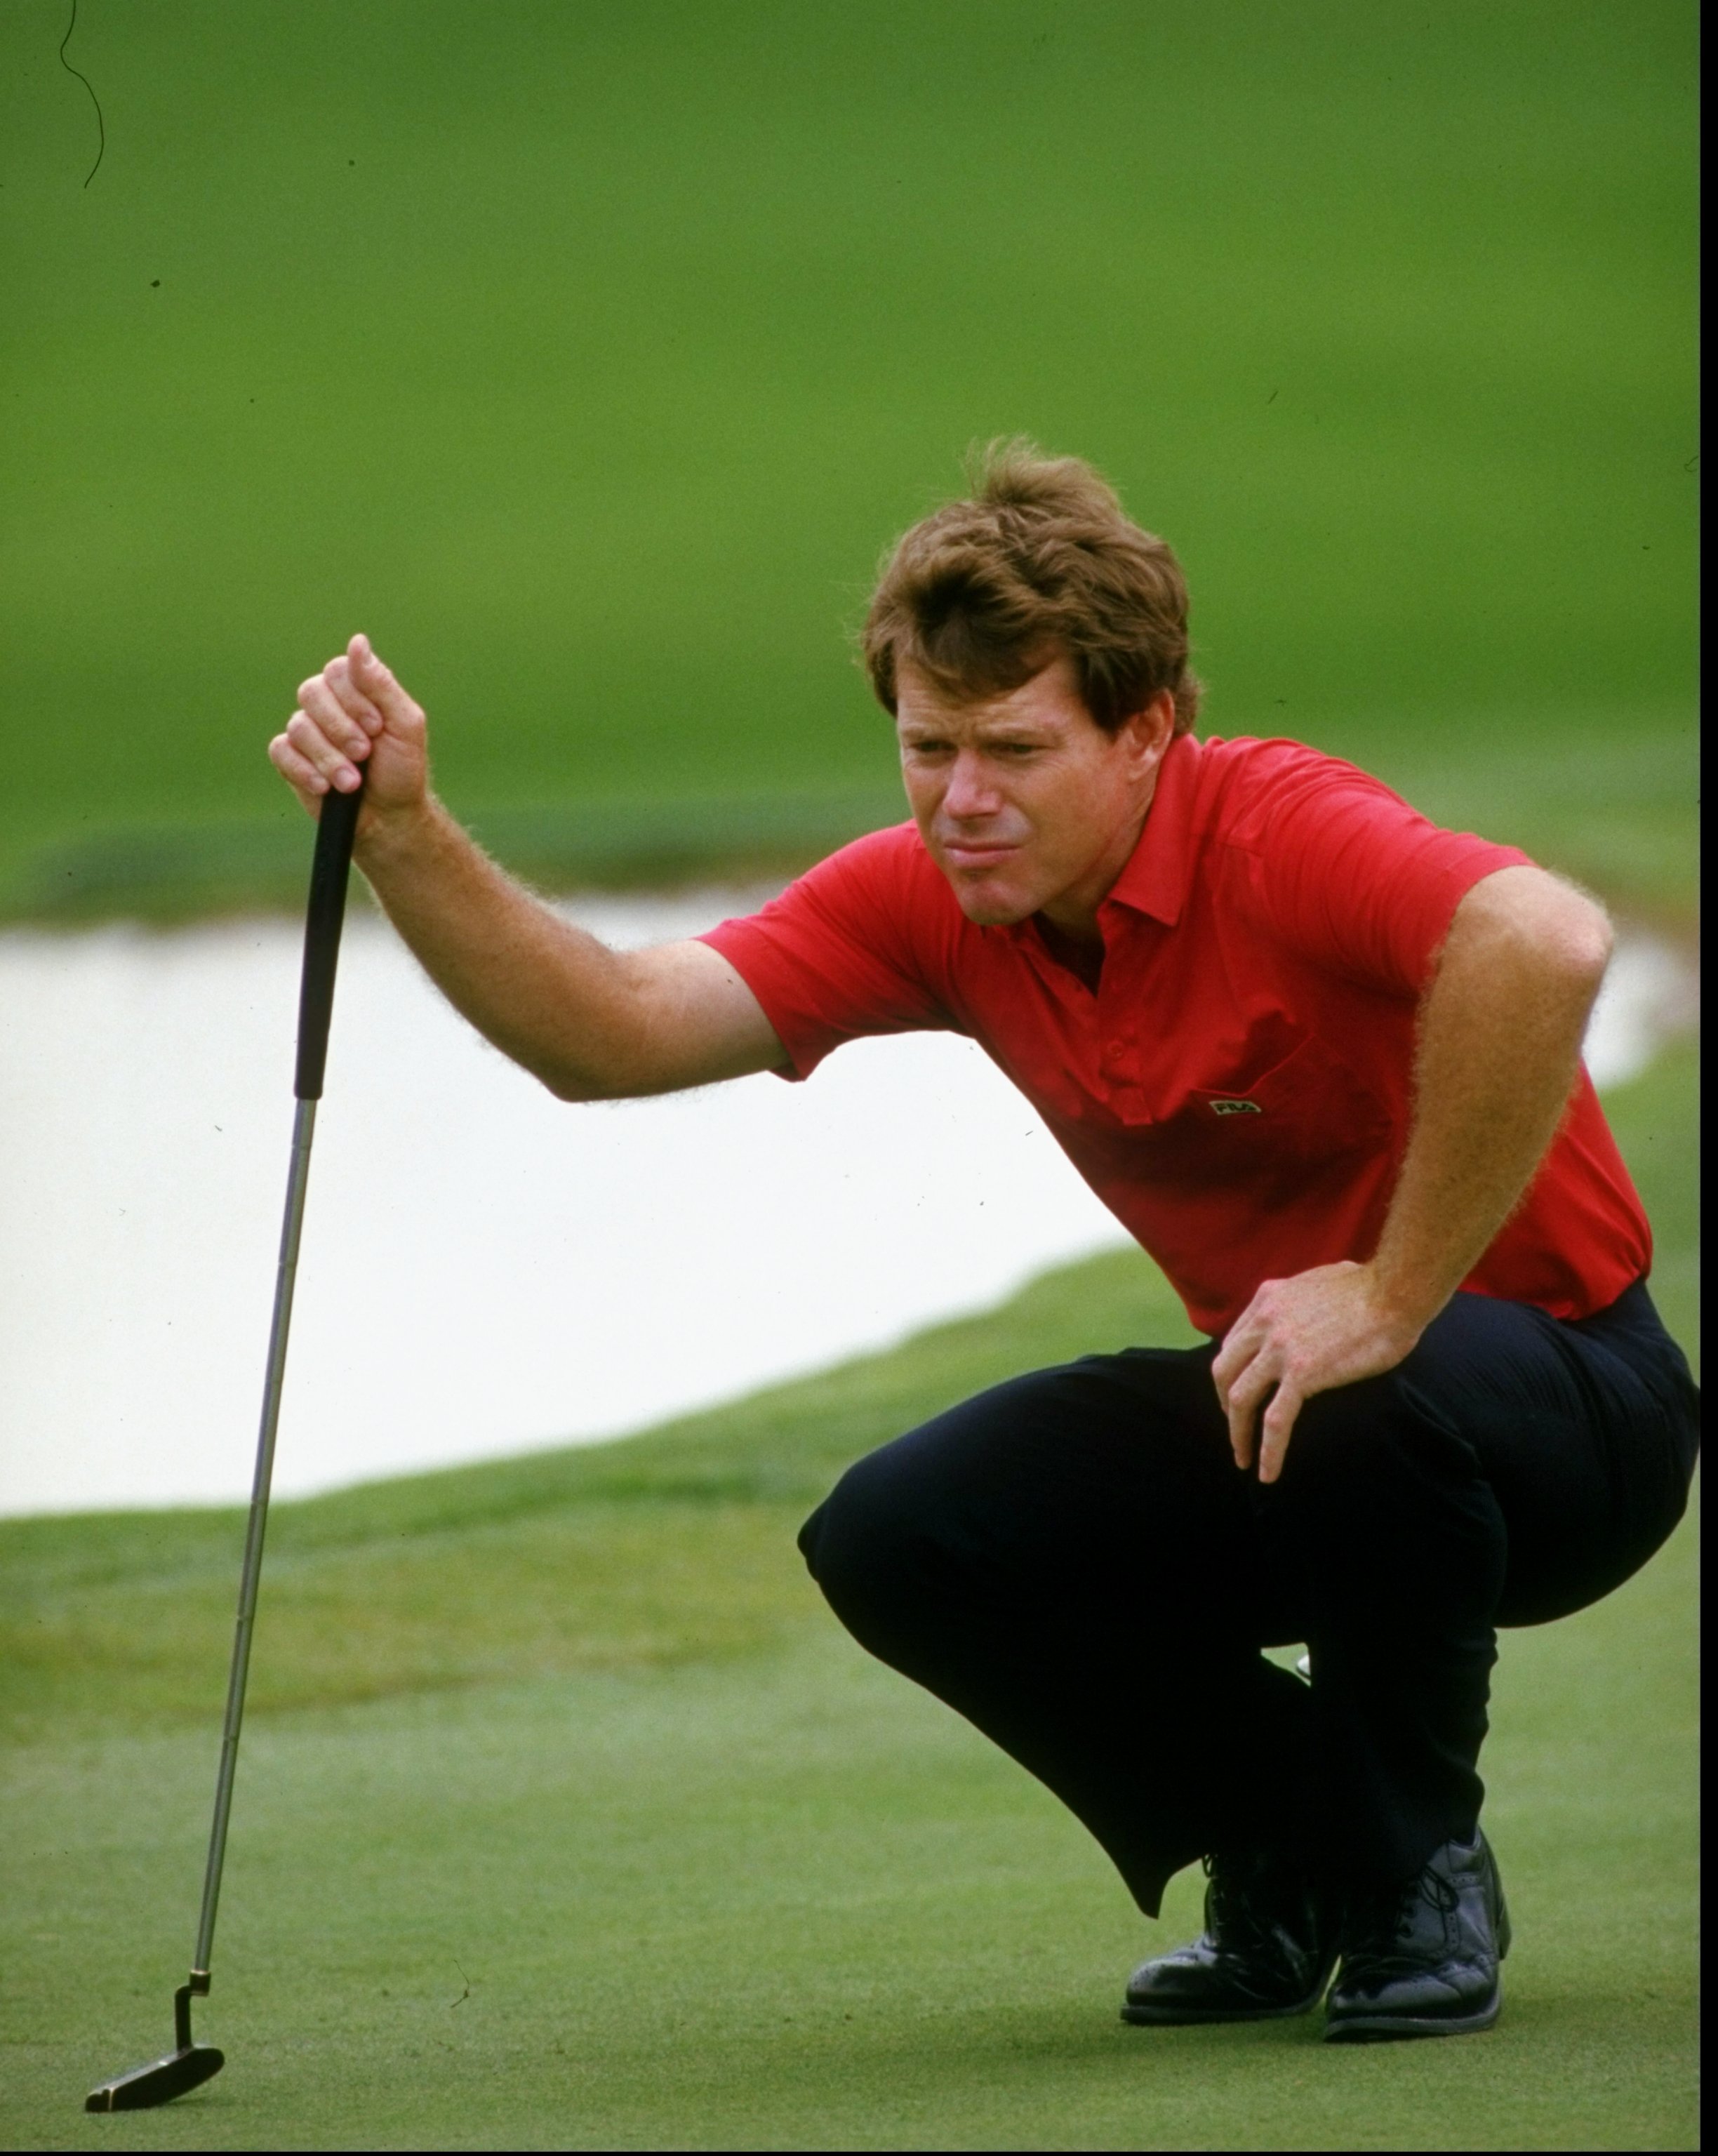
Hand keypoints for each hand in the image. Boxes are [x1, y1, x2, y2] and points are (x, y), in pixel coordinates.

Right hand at [268, 634, 428, 828]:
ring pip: (299, 726)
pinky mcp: (290, 758)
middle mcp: (326, 704)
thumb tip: (358, 641)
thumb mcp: (404, 724)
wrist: (389, 816)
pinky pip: (281, 750)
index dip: (354, 700)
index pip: (337, 671)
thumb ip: (381, 683)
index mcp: (355, 689)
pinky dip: (305, 770)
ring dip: (329, 758)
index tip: (377, 727)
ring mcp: (306, 730)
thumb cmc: (401, 768)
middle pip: (312, 692)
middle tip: (364, 753)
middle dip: (341, 729)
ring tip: (352, 782)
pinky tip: (326, 787)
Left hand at [1212, 1261, 1426, 1483]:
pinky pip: (1275, 1421)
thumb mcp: (1319, 1280)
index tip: (1238, 1391)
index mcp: (1267, 1299)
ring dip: (1236, 1433)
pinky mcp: (1302, 1374)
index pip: (1233, 1341)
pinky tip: (1267, 1473)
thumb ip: (1301, 1298)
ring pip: (1240, 1398)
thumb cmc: (1372, 1287)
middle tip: (1236, 1426)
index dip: (1232, 1371)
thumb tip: (1310, 1304)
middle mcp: (1265, 1322)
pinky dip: (1267, 1451)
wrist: (1395, 1292)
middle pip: (1224, 1370)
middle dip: (1225, 1402)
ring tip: (1242, 1458)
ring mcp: (1279, 1349)